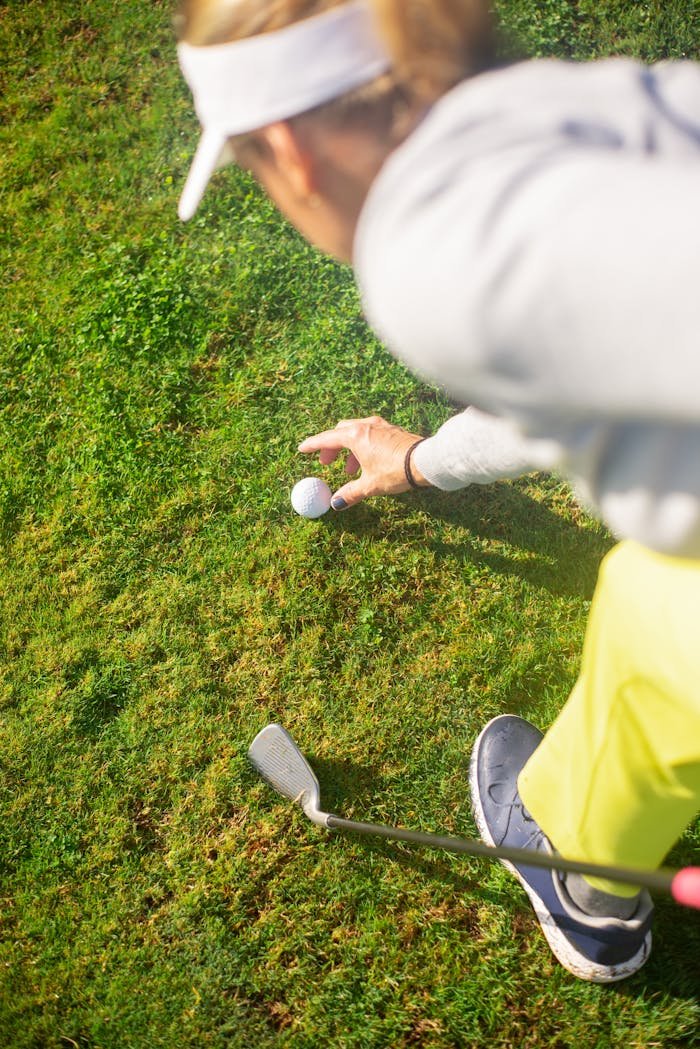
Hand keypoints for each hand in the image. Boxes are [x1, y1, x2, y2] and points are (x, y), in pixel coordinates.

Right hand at [298, 415, 428, 509]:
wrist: (425, 461)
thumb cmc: (396, 471)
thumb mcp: (370, 485)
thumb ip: (350, 493)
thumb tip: (335, 503)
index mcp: (356, 436)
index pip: (328, 438)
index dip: (313, 445)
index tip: (302, 449)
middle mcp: (366, 426)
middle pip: (341, 431)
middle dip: (331, 446)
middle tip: (327, 463)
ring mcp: (381, 426)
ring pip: (356, 431)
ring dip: (348, 448)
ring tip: (350, 469)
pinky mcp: (392, 430)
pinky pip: (370, 433)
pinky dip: (362, 445)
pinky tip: (368, 460)